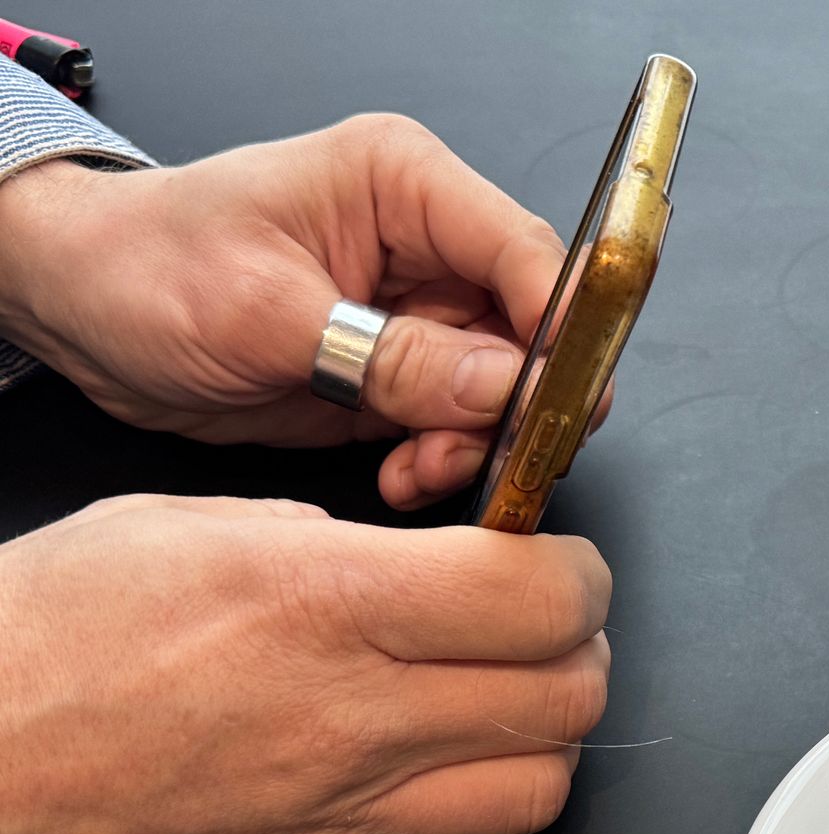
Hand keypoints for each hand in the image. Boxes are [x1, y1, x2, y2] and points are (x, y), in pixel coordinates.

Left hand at [0, 115, 606, 509]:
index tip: (561, 403)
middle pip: (533, 333)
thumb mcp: (269, 317)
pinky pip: (462, 426)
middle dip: (514, 407)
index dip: (561, 332)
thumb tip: (506, 388)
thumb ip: (397, 358)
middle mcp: (428, 245)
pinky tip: (401, 473)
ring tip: (417, 468)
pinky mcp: (404, 372)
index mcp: (403, 184)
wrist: (84, 312)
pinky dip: (443, 460)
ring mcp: (421, 315)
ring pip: (507, 392)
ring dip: (473, 445)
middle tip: (470, 452)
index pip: (527, 254)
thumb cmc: (148, 271)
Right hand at [0, 495, 610, 833]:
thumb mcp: (181, 528)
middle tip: (541, 621)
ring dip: (545, 734)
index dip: (574, 573)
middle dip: (578, 647)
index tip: (556, 562)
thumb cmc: (31, 650)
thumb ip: (330, 543)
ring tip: (503, 694)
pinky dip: (481, 798)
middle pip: (568, 696)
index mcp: (320, 605)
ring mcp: (345, 815)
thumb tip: (420, 564)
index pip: (541, 598)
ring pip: (540, 789)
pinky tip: (442, 760)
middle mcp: (352, 720)